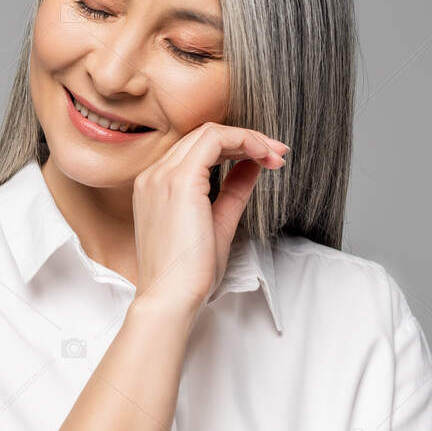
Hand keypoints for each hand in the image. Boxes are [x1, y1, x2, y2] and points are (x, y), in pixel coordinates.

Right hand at [130, 123, 285, 314]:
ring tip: (274, 156)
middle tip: (277, 154)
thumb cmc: (190, 274)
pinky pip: (214, 141)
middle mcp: (154, 177)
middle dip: (246, 139)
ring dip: (247, 139)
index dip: (235, 147)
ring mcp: (162, 176)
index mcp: (156, 188)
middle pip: (203, 136)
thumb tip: (251, 166)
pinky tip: (264, 156)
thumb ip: (233, 192)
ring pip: (209, 133)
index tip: (266, 160)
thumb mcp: (218, 224)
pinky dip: (243, 141)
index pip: (197, 150)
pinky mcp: (178, 181)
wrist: (172, 297)